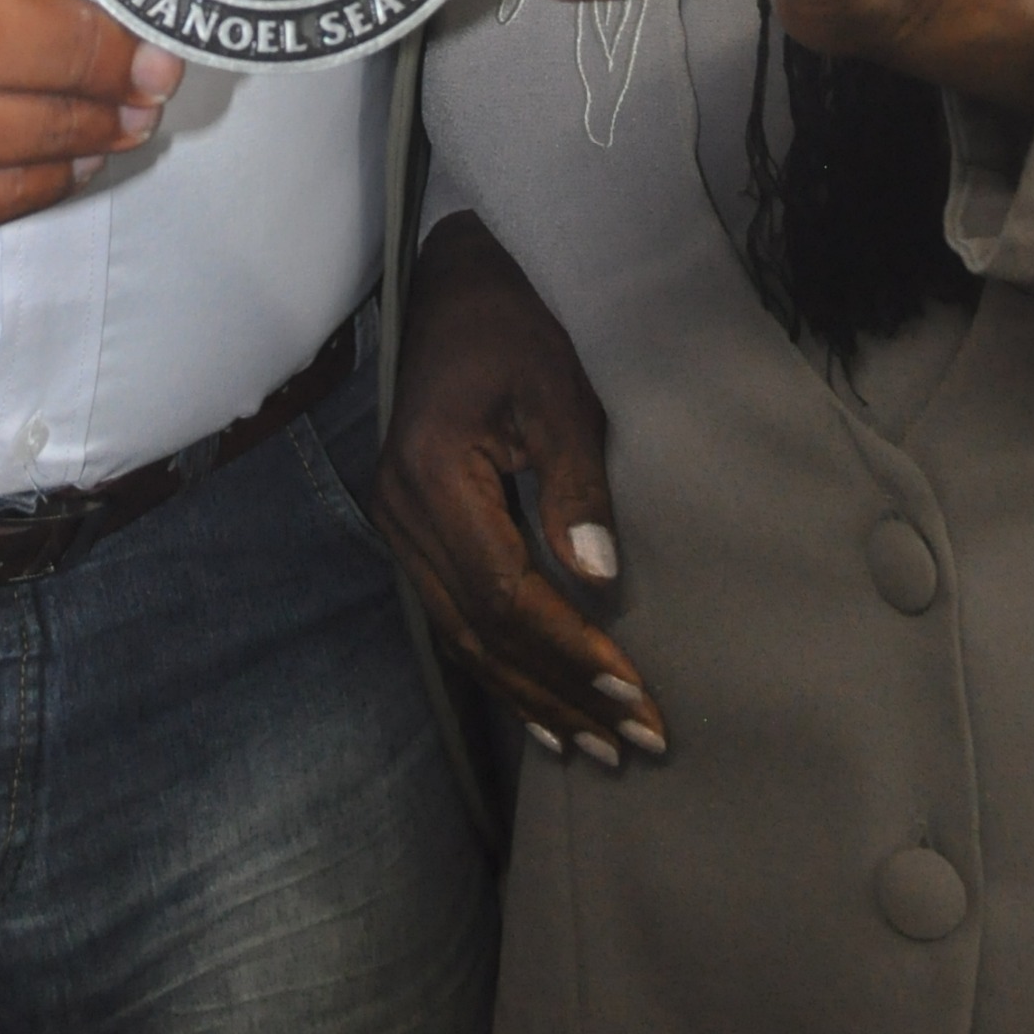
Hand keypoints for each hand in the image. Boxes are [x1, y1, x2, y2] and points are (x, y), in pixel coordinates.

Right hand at [372, 213, 664, 766]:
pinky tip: (540, 712)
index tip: (635, 694)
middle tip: (637, 741)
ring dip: (532, 695)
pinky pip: (452, 617)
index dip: (570, 650)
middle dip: (561, 691)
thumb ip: (576, 484)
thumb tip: (598, 581)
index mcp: (433, 474)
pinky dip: (499, 668)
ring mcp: (396, 525)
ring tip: (599, 748)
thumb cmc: (513, 328)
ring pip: (463, 637)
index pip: (506, 592)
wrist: (451, 285)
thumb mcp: (558, 390)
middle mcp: (401, 512)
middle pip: (482, 631)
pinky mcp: (410, 530)